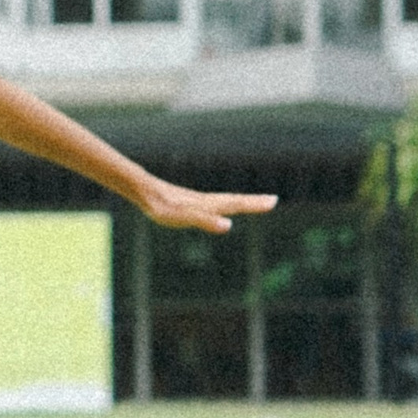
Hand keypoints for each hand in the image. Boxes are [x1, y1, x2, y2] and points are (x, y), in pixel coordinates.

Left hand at [136, 181, 277, 234]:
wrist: (144, 191)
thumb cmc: (163, 206)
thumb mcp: (185, 217)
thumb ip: (206, 221)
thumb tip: (229, 226)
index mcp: (210, 204)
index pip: (237, 203)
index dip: (255, 204)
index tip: (274, 200)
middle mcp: (206, 201)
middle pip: (234, 201)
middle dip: (253, 202)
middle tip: (272, 200)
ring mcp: (197, 202)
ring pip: (223, 201)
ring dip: (240, 202)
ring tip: (252, 203)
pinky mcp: (188, 204)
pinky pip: (211, 204)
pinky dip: (222, 205)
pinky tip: (217, 209)